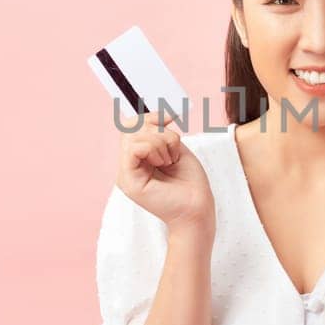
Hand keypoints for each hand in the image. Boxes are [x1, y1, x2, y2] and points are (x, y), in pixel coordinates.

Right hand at [114, 112, 213, 232]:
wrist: (197, 208)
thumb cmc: (190, 183)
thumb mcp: (175, 149)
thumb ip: (161, 133)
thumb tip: (160, 115)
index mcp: (137, 159)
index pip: (131, 126)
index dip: (150, 117)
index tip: (171, 119)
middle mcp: (129, 166)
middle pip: (130, 129)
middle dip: (158, 132)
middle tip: (171, 153)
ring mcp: (126, 174)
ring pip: (134, 137)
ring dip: (160, 143)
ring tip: (169, 161)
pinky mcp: (129, 182)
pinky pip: (133, 149)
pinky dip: (154, 149)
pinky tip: (164, 163)